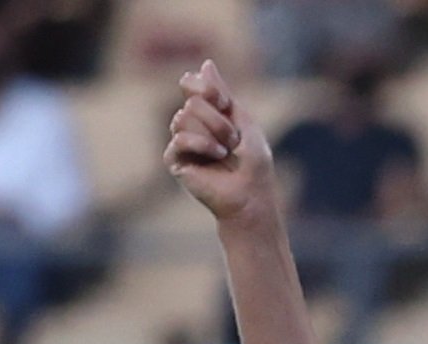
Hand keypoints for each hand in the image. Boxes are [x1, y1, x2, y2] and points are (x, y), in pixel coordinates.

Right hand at [163, 60, 275, 228]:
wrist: (251, 197)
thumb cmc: (253, 164)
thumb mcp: (244, 122)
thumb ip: (223, 93)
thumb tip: (206, 63)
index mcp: (206, 113)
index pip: (190, 83)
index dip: (205, 87)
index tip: (224, 102)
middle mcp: (190, 124)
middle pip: (192, 101)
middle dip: (218, 120)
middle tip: (233, 141)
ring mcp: (181, 141)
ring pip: (184, 117)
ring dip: (214, 134)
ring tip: (226, 152)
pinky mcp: (174, 158)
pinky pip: (180, 138)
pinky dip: (203, 146)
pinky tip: (216, 158)